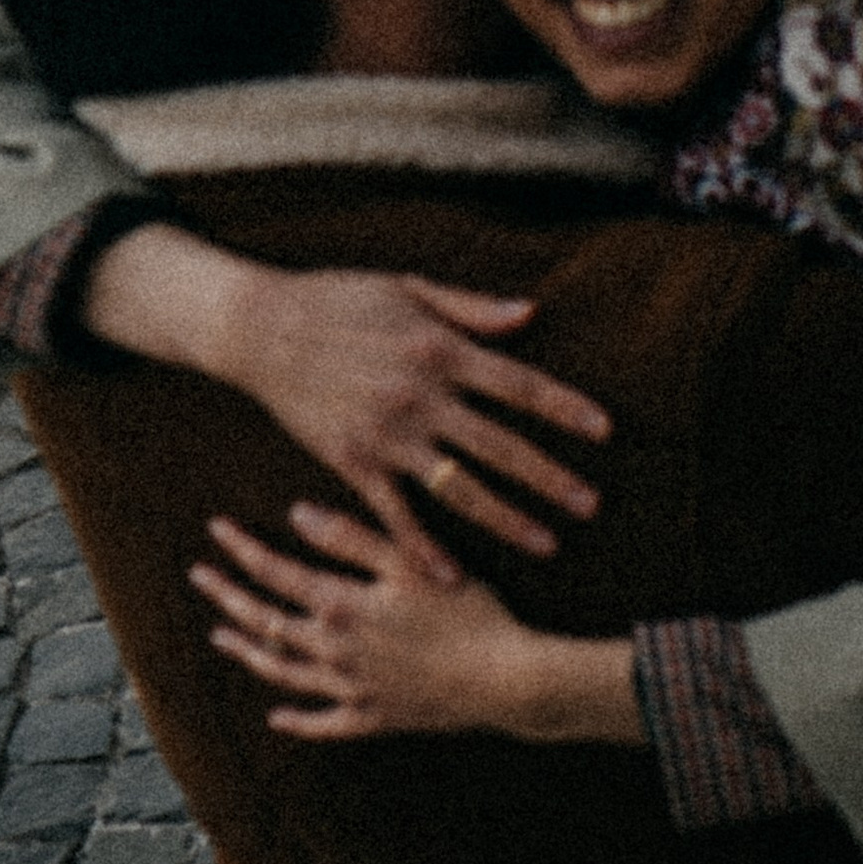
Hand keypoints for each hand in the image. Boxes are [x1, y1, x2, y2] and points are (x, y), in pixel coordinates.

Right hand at [88, 228, 608, 556]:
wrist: (259, 327)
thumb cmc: (337, 298)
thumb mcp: (408, 287)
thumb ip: (472, 308)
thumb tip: (531, 314)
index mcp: (440, 350)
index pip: (519, 385)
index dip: (564, 409)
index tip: (604, 432)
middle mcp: (421, 396)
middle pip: (501, 446)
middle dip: (551, 479)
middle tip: (591, 506)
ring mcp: (387, 434)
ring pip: (459, 487)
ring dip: (506, 519)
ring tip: (546, 543)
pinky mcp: (351, 462)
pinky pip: (395, 514)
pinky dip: (423, 548)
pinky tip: (452, 576)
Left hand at [194, 500, 646, 746]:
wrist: (505, 679)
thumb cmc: (468, 613)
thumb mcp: (411, 562)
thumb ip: (351, 537)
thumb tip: (295, 514)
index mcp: (341, 606)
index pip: (276, 573)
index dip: (243, 550)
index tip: (216, 530)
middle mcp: (334, 651)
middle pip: (267, 622)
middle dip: (230, 597)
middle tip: (199, 578)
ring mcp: (351, 690)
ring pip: (284, 672)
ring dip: (248, 653)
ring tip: (222, 637)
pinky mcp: (374, 718)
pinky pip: (324, 723)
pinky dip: (297, 720)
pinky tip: (277, 715)